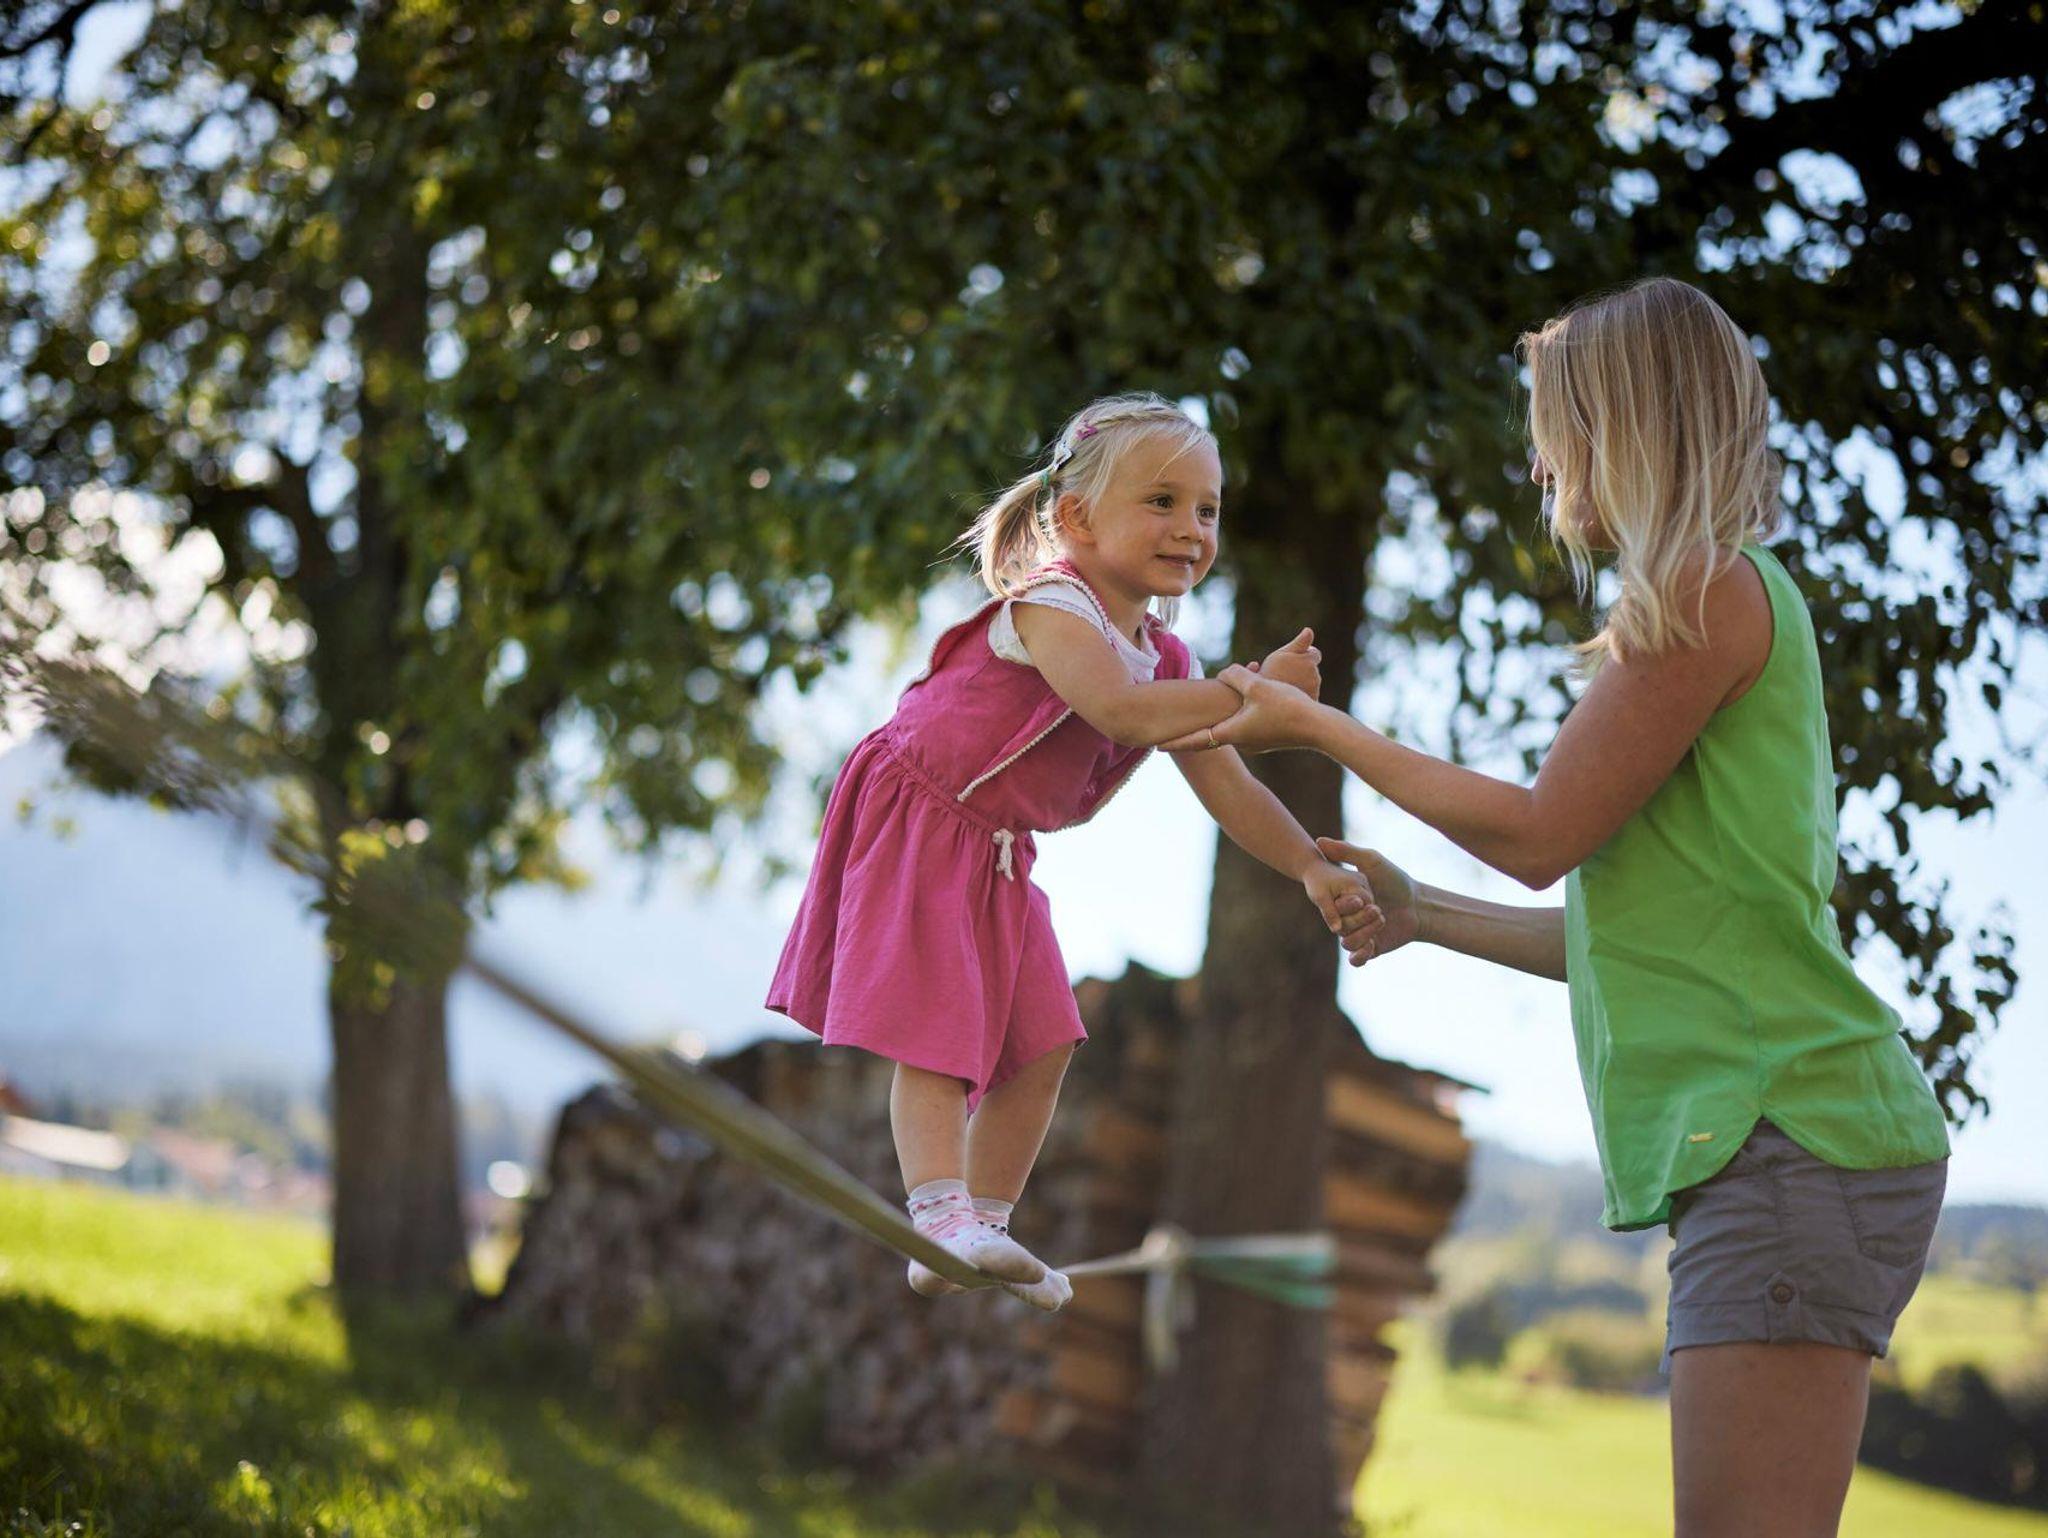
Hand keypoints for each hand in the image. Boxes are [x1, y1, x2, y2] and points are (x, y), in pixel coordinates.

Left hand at [1161, 667, 1320, 753]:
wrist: (1319, 727)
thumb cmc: (1287, 707)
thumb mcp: (1257, 685)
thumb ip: (1235, 676)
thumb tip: (1224, 673)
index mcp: (1232, 732)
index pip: (1196, 740)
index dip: (1175, 741)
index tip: (1156, 746)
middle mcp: (1241, 740)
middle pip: (1210, 731)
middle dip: (1193, 727)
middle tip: (1171, 726)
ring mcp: (1255, 740)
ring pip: (1231, 722)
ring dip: (1222, 711)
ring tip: (1215, 701)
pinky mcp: (1268, 735)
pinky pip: (1247, 720)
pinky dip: (1241, 709)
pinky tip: (1250, 691)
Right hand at [1255, 628, 1320, 699]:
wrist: (1266, 701)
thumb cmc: (1269, 675)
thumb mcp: (1280, 656)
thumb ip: (1298, 643)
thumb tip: (1309, 630)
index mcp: (1309, 660)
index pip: (1314, 653)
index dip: (1304, 654)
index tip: (1292, 659)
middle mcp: (1316, 676)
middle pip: (1312, 669)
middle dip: (1302, 670)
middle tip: (1284, 675)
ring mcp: (1315, 690)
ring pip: (1311, 683)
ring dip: (1302, 683)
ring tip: (1284, 687)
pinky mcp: (1312, 702)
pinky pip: (1309, 696)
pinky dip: (1302, 696)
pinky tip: (1288, 698)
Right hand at [1315, 837, 1420, 966]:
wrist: (1419, 903)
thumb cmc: (1395, 880)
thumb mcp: (1371, 861)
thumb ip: (1346, 851)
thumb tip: (1320, 840)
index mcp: (1346, 901)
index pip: (1332, 909)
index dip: (1342, 906)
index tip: (1361, 898)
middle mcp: (1351, 918)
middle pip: (1340, 928)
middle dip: (1358, 920)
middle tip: (1378, 909)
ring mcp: (1361, 934)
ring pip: (1347, 943)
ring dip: (1362, 934)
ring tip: (1381, 920)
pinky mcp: (1373, 948)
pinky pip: (1357, 959)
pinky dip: (1360, 956)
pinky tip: (1371, 946)